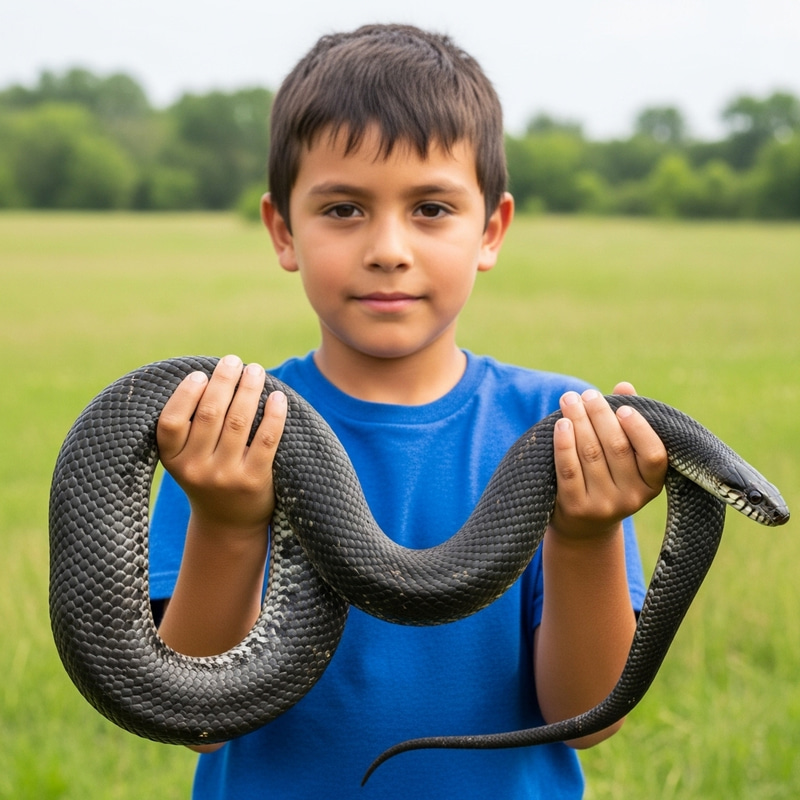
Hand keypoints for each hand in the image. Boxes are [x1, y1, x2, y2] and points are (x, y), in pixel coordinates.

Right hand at [156, 355, 287, 534]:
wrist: (229, 524)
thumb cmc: (208, 476)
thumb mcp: (188, 457)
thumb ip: (192, 425)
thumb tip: (214, 374)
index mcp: (173, 459)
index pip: (171, 422)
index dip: (185, 395)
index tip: (200, 374)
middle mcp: (195, 469)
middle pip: (209, 414)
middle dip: (223, 381)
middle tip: (234, 361)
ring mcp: (225, 476)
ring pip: (238, 422)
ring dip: (248, 390)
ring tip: (255, 370)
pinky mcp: (254, 481)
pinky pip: (265, 440)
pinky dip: (273, 415)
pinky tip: (277, 397)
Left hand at [549, 383, 666, 540]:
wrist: (583, 526)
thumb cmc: (608, 477)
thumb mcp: (625, 457)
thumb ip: (628, 422)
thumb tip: (624, 386)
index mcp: (652, 484)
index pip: (654, 455)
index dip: (639, 429)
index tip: (623, 407)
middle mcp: (631, 498)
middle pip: (616, 448)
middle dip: (600, 415)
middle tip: (587, 395)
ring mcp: (603, 505)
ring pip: (591, 454)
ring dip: (578, 421)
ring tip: (569, 399)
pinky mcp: (576, 507)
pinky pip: (569, 470)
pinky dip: (564, 443)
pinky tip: (561, 424)